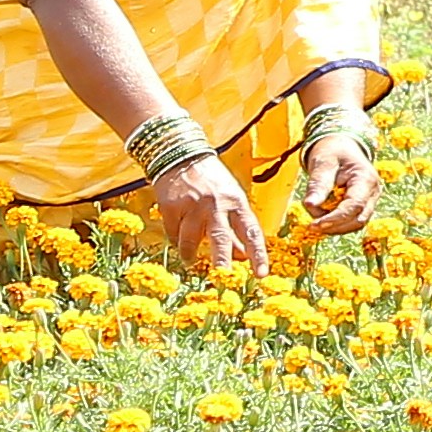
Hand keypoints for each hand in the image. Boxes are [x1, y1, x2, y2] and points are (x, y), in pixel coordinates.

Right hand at [155, 153, 267, 275]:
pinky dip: (176, 239)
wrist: (181, 155)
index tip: (261, 273)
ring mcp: (192, 206)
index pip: (251, 232)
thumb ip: (236, 227)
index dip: (257, 254)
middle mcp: (216, 205)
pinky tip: (178, 236)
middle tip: (223, 276)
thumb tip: (242, 258)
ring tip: (190, 261)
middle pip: (220, 236)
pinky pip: (173, 233)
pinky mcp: (171, 207)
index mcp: (236, 202)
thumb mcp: (231, 199)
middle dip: (222, 258)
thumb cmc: (212, 181)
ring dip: (189, 254)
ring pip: (190, 240)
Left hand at [297, 107, 380, 240]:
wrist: (341, 145)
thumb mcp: (322, 163)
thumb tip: (310, 205)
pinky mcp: (363, 204)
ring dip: (335, 226)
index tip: (313, 224)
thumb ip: (318, 184)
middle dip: (334, 226)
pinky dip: (337, 222)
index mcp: (365, 179)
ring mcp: (370, 199)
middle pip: (358, 219)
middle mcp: (373, 191)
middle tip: (311, 225)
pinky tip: (322, 217)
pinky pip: (352, 220)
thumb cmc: (332, 151)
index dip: (335, 219)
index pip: (354, 206)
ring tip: (316, 218)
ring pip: (356, 223)